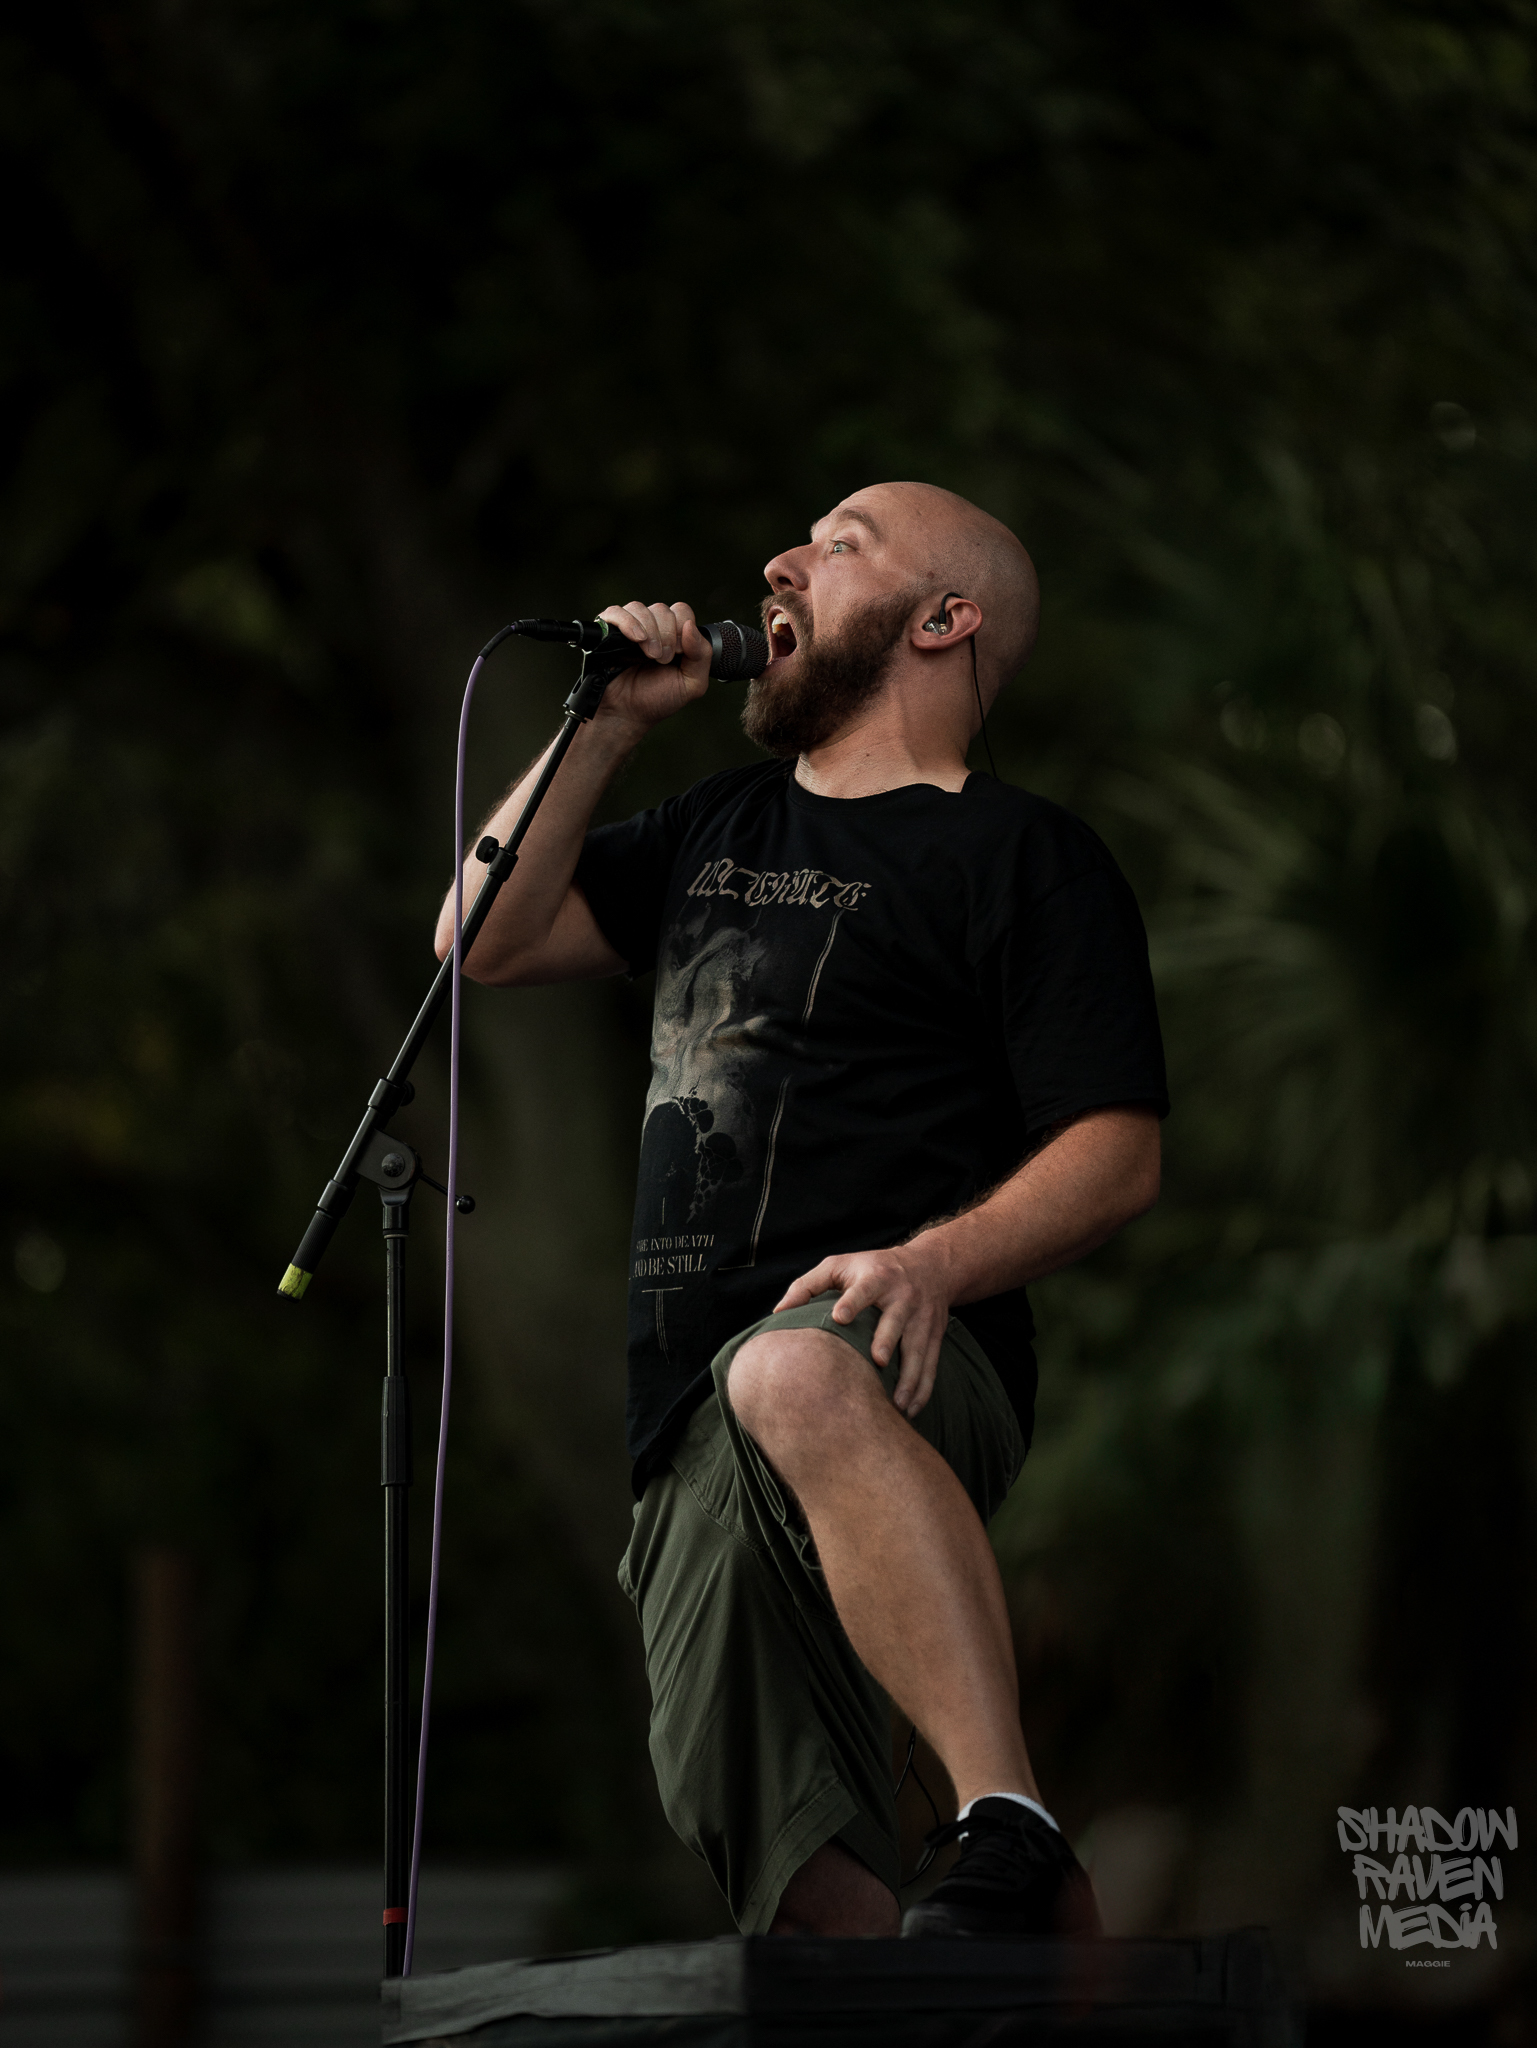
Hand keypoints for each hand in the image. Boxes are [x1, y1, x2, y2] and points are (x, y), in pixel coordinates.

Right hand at [594, 600, 711, 731]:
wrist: (628, 714)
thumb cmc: (658, 699)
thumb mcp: (692, 683)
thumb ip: (702, 655)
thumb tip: (690, 625)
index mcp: (673, 635)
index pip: (681, 611)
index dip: (682, 629)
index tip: (677, 654)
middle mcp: (651, 627)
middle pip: (661, 609)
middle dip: (666, 635)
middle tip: (662, 660)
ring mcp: (629, 627)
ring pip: (640, 608)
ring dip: (649, 632)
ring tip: (649, 656)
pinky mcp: (607, 631)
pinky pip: (615, 612)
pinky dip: (628, 623)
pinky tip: (636, 639)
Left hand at [774, 1241, 953, 1418]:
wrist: (932, 1265)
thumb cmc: (873, 1268)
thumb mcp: (840, 1265)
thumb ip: (808, 1285)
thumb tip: (778, 1312)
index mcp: (877, 1278)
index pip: (864, 1289)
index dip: (852, 1301)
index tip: (840, 1317)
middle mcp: (902, 1297)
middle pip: (896, 1320)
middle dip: (888, 1339)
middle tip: (879, 1360)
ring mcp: (922, 1318)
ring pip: (917, 1349)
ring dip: (909, 1377)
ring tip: (898, 1405)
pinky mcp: (934, 1335)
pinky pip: (931, 1364)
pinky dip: (923, 1389)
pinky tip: (911, 1411)